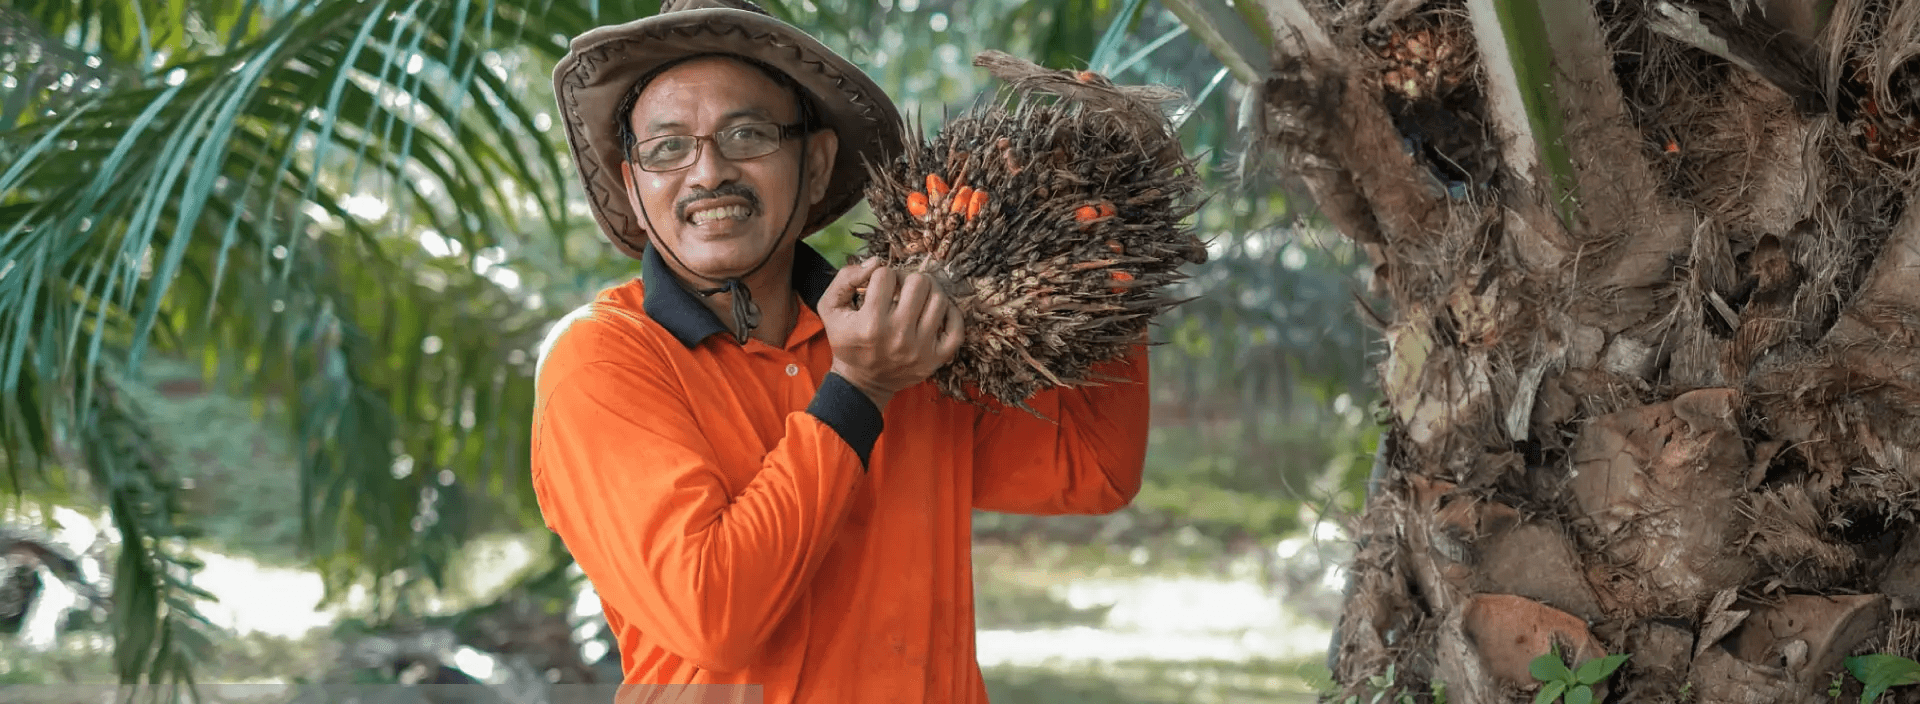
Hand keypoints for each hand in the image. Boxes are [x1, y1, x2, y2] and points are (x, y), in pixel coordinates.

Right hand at [818, 259, 964, 411]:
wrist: (862, 382)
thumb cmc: (847, 340)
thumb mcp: (830, 308)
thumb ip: (846, 278)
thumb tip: (875, 262)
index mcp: (870, 324)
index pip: (886, 275)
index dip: (881, 275)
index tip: (879, 287)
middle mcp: (898, 336)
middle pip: (919, 282)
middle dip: (908, 279)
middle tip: (901, 288)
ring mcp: (921, 349)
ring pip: (940, 299)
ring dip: (928, 292)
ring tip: (917, 298)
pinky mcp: (937, 359)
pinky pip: (958, 327)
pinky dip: (950, 313)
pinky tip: (935, 311)